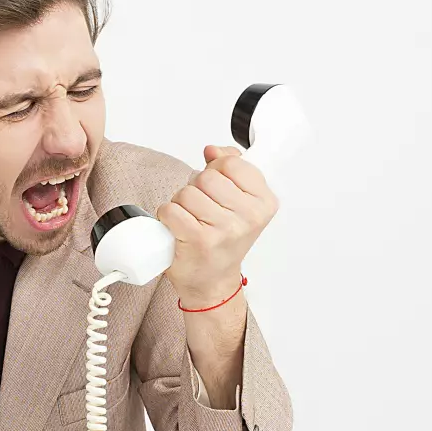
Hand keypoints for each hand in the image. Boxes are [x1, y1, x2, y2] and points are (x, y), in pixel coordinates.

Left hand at [156, 144, 278, 305]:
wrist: (212, 280)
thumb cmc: (223, 240)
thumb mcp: (238, 203)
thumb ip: (230, 169)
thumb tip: (213, 150)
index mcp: (264, 202)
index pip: (232, 163)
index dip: (216, 170)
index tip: (217, 187)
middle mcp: (248, 216)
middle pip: (206, 177)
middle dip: (196, 189)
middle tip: (200, 209)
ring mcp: (224, 229)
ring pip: (186, 193)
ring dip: (180, 204)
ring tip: (190, 220)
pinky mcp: (199, 240)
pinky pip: (171, 210)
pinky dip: (167, 217)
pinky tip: (178, 228)